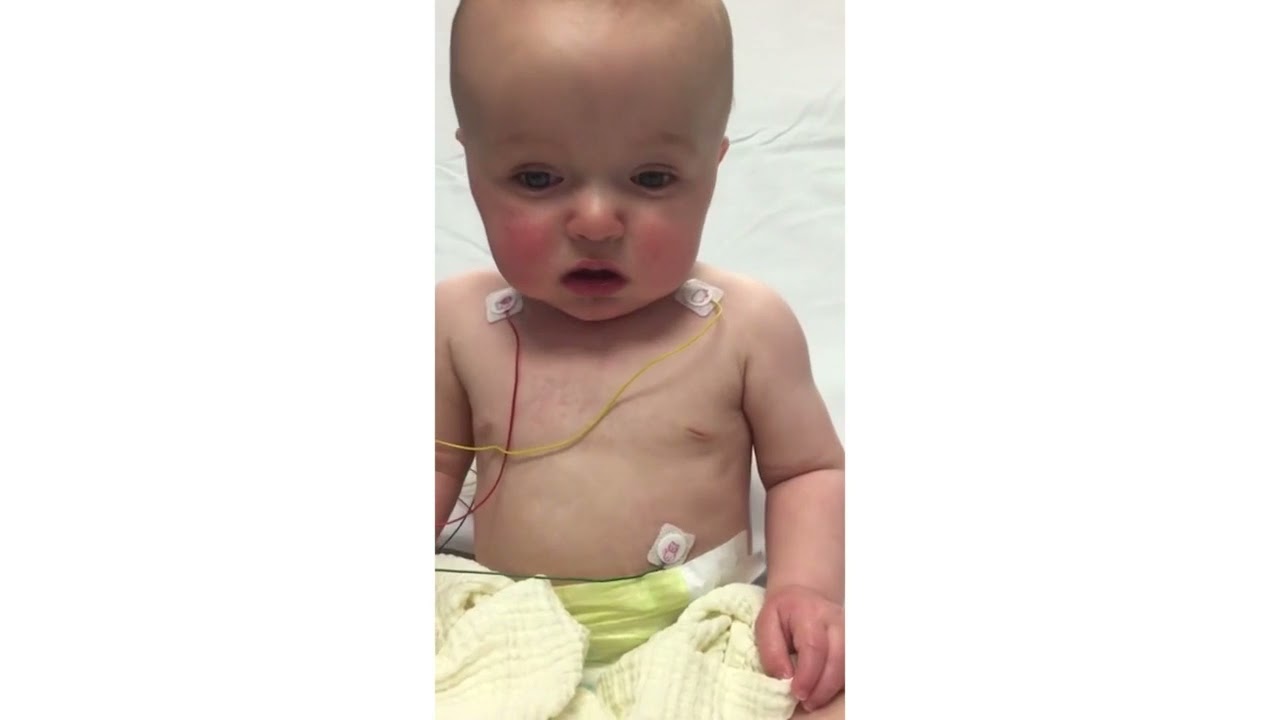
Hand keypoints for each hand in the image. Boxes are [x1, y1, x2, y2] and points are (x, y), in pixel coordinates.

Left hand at [756, 584, 843, 711]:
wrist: (803, 595)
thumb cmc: (783, 611)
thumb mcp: (765, 623)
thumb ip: (772, 650)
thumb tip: (785, 677)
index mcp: (809, 612)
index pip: (815, 647)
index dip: (808, 675)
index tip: (798, 693)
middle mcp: (835, 619)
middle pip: (839, 657)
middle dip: (823, 686)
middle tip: (807, 702)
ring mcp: (848, 629)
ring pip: (849, 663)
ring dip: (833, 687)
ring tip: (814, 700)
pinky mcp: (853, 639)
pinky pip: (851, 665)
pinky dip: (839, 682)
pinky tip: (824, 690)